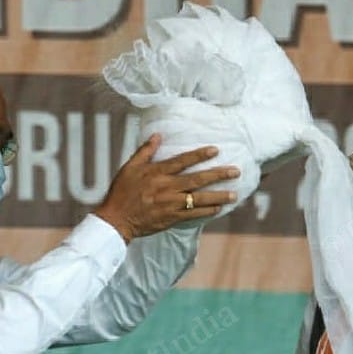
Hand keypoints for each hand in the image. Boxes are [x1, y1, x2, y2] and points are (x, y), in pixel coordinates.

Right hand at [94, 134, 239, 242]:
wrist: (116, 218)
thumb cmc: (122, 192)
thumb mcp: (130, 167)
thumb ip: (145, 151)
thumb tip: (158, 135)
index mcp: (157, 172)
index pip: (183, 161)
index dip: (200, 155)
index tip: (216, 150)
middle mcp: (167, 187)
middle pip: (197, 179)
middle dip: (218, 175)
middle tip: (235, 171)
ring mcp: (170, 203)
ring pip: (199, 199)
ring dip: (218, 196)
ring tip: (234, 194)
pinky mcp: (171, 218)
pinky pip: (193, 214)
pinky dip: (207, 211)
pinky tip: (218, 209)